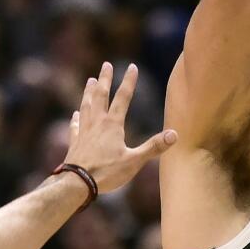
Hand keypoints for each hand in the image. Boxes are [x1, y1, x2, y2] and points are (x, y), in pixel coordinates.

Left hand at [64, 62, 177, 192]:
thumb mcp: (134, 161)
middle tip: (106, 64)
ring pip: (86, 106)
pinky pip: (75, 126)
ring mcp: (84, 132)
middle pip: (101, 96)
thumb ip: (153, 147)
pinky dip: (76, 118)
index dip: (129, 81)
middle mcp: (97, 123)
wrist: (76, 184)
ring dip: (89, 93)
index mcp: (113, 125)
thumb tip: (175, 134)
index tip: (132, 66)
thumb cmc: (106, 173)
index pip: (123, 98)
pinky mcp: (74, 143)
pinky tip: (75, 113)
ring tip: (90, 80)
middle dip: (105, 79)